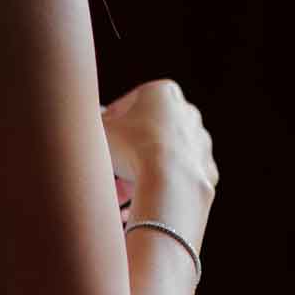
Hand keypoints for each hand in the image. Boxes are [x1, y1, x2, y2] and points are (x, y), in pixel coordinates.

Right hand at [100, 80, 217, 198]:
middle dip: (127, 152)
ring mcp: (201, 142)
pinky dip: (161, 189)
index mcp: (163, 92)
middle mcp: (187, 112)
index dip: (109, 125)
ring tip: (119, 194)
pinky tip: (140, 203)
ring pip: (163, 157)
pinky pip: (177, 181)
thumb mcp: (100, 130)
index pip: (128, 105)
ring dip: (142, 172)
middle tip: (107, 171)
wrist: (169, 180)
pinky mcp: (207, 170)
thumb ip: (93, 123)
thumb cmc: (132, 147)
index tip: (98, 142)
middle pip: (148, 133)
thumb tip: (87, 123)